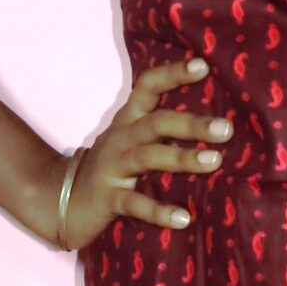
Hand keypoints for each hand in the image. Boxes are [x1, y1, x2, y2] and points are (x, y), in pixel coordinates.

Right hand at [52, 55, 232, 250]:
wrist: (60, 199)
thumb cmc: (110, 168)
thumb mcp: (131, 139)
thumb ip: (162, 128)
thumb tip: (215, 122)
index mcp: (129, 120)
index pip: (148, 86)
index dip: (173, 74)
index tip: (203, 66)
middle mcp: (121, 139)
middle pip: (156, 123)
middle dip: (191, 123)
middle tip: (226, 129)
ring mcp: (113, 168)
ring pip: (148, 157)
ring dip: (182, 158)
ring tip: (214, 161)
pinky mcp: (108, 199)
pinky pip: (134, 203)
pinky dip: (159, 211)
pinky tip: (183, 219)